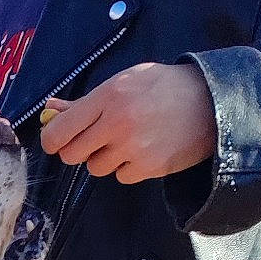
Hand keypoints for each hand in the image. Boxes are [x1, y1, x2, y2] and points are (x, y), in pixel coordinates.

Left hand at [40, 62, 216, 183]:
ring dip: (105, 158)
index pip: (60, 131)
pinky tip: (144, 149)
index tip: (56, 141)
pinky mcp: (148, 167)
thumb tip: (49, 112)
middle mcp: (118, 123)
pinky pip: (120, 177)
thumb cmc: (162, 88)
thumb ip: (84, 102)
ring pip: (96, 168)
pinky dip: (127, 167)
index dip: (52, 140)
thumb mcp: (124, 82)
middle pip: (72, 155)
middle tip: (94, 140)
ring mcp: (134, 148)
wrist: (211, 101)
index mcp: (108, 96)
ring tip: (128, 139)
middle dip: (77, 150)